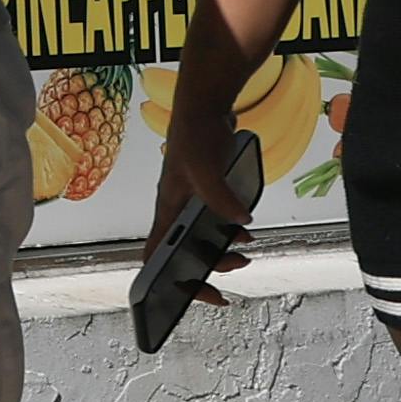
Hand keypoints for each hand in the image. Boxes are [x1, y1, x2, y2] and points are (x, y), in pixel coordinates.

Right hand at [150, 78, 265, 265]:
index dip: (167, 281)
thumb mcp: (206, 167)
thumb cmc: (195, 134)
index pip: (155, 254)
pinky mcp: (207, 194)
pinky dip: (230, 231)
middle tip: (230, 276)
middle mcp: (175, 210)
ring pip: (200, 239)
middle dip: (205, 270)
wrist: (204, 107)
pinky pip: (215, 222)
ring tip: (243, 254)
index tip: (191, 294)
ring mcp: (191, 202)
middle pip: (180, 254)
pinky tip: (245, 229)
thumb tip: (240, 222)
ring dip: (220, 252)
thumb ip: (221, 197)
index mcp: (167, 209)